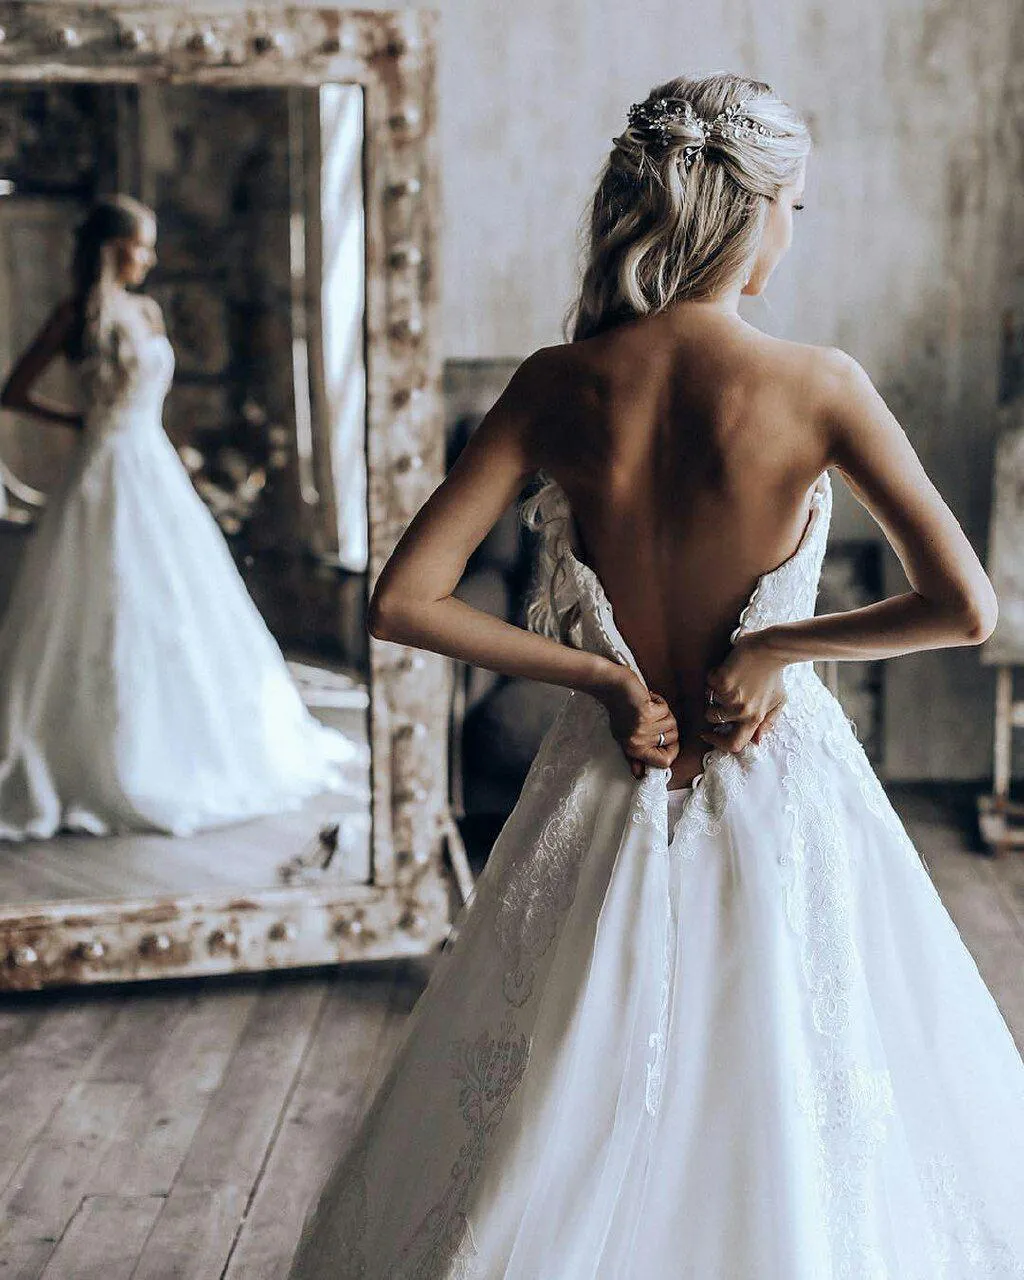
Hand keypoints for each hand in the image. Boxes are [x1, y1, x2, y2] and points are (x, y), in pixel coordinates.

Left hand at [597, 665, 679, 779]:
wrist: (612, 687)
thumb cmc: (619, 711)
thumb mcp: (624, 737)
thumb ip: (634, 756)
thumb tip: (639, 774)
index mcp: (634, 749)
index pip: (664, 762)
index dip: (672, 752)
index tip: (668, 741)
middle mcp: (639, 741)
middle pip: (673, 739)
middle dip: (667, 726)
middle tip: (652, 717)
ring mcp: (643, 727)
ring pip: (672, 723)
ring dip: (663, 713)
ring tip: (648, 708)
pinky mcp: (647, 712)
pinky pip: (666, 710)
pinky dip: (660, 701)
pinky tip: (648, 699)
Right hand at [699, 631, 786, 753]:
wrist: (771, 650)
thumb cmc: (775, 675)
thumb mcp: (778, 702)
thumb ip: (767, 723)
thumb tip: (755, 741)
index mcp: (754, 718)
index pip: (733, 744)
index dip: (717, 743)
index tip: (708, 735)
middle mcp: (741, 710)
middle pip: (713, 719)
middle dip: (712, 709)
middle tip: (718, 698)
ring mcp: (729, 696)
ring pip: (709, 700)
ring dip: (714, 692)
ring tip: (729, 680)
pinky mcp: (720, 681)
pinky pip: (708, 684)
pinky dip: (714, 677)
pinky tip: (728, 670)